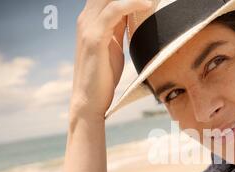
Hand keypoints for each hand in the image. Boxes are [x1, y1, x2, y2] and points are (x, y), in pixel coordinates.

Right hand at [70, 0, 151, 119]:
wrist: (89, 100)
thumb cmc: (103, 75)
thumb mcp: (114, 45)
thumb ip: (120, 26)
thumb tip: (134, 14)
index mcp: (91, 18)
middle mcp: (86, 18)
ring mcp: (88, 26)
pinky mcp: (94, 38)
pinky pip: (114, 11)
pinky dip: (131, 3)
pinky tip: (148, 4)